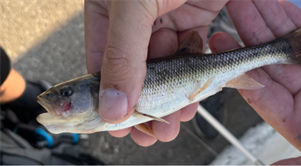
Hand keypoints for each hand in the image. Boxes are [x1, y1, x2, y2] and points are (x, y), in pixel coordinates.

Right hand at [84, 0, 227, 145]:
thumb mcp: (135, 5)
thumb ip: (123, 54)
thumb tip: (113, 106)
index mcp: (108, 8)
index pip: (102, 61)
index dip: (109, 96)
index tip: (117, 124)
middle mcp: (136, 16)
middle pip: (136, 70)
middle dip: (144, 103)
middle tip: (148, 130)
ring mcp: (167, 18)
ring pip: (166, 67)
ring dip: (171, 97)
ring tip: (172, 124)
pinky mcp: (196, 18)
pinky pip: (193, 54)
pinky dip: (195, 78)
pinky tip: (192, 100)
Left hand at [208, 0, 300, 164]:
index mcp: (299, 124)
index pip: (260, 89)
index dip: (238, 64)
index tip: (221, 42)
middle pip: (270, 63)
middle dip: (251, 34)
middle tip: (234, 7)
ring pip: (290, 47)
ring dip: (270, 22)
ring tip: (251, 0)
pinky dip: (299, 22)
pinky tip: (281, 6)